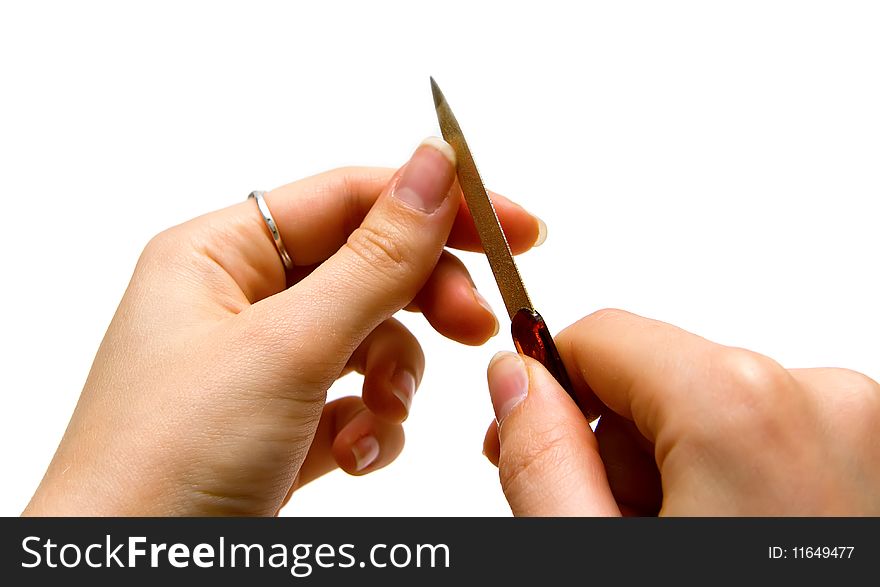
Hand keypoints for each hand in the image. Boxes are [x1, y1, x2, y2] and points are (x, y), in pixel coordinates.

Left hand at [25, 137, 544, 515]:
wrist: (128, 584)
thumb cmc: (169, 460)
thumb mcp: (288, 349)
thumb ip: (375, 260)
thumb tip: (435, 168)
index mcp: (218, 256)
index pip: (348, 198)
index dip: (436, 205)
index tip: (512, 226)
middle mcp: (236, 302)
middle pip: (366, 268)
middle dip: (424, 300)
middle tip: (476, 325)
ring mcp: (259, 367)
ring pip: (369, 340)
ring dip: (394, 377)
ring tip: (381, 412)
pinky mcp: (279, 425)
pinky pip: (354, 400)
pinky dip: (370, 426)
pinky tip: (353, 452)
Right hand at [483, 309, 879, 514]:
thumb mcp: (596, 556)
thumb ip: (542, 460)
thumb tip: (515, 380)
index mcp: (744, 408)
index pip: (603, 334)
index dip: (547, 385)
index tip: (525, 435)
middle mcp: (820, 400)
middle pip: (661, 376)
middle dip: (615, 441)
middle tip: (607, 522)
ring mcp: (861, 431)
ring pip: (713, 408)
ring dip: (674, 466)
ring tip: (666, 535)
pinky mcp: (872, 458)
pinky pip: (768, 435)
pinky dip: (730, 477)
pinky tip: (722, 532)